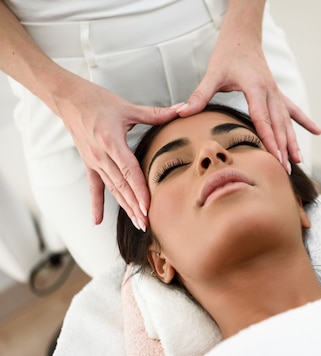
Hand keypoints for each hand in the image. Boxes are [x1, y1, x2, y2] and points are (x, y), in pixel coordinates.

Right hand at [54, 77, 178, 228]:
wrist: (68, 98)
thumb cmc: (98, 101)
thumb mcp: (128, 107)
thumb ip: (156, 113)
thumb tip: (183, 109)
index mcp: (112, 142)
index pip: (129, 171)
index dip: (139, 190)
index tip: (147, 207)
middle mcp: (101, 156)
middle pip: (121, 186)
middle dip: (135, 206)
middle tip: (146, 223)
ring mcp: (93, 162)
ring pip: (112, 189)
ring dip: (124, 207)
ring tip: (137, 223)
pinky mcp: (89, 163)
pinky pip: (93, 187)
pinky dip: (96, 204)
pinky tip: (97, 221)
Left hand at [175, 19, 320, 172]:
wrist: (243, 37)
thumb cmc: (227, 55)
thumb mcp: (212, 74)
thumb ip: (199, 95)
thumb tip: (181, 113)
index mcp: (255, 87)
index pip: (263, 119)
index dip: (269, 139)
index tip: (274, 157)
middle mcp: (270, 91)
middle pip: (279, 124)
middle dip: (283, 148)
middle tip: (285, 169)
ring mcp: (276, 93)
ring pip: (288, 121)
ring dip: (293, 141)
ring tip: (299, 161)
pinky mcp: (277, 94)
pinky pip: (294, 110)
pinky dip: (305, 122)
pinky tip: (318, 132)